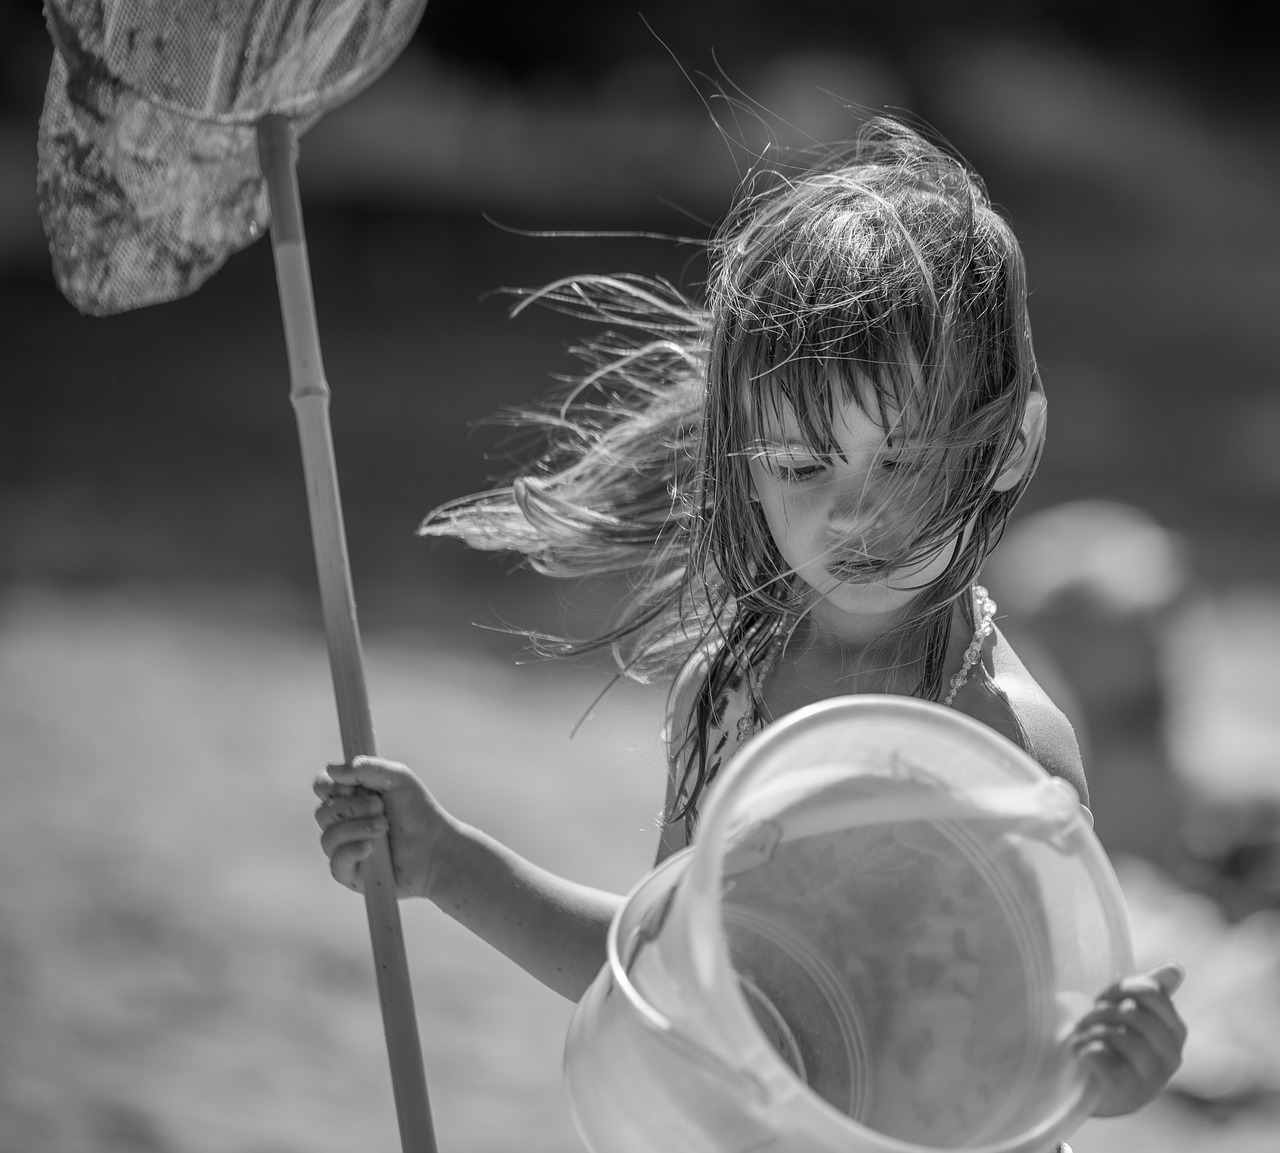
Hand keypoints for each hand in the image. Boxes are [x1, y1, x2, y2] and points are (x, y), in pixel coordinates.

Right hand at [313, 755, 448, 900]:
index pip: (322, 788)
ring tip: (384, 826)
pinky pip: (336, 863)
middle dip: (352, 807)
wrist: (436, 845)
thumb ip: (366, 768)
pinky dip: (352, 851)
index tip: (351, 787)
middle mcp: (343, 823)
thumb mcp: (397, 778)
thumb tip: (330, 770)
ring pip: (328, 838)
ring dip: (357, 828)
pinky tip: (371, 848)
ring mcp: (344, 849)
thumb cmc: (417, 811)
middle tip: (380, 807)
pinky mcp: (350, 874)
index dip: (330, 786)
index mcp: (350, 798)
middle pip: (323, 813)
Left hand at [1074, 961, 1187, 1116]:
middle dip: (1102, 1011)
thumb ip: (1152, 990)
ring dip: (1090, 1030)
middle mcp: (1172, 1058)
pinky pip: (1101, 1055)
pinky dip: (1084, 1049)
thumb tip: (1176, 968)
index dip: (1122, 989)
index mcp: (1176, 1033)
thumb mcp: (1130, 1010)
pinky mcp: (1128, 1094)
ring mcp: (1154, 1080)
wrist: (1091, 1086)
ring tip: (1082, 1035)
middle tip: (1088, 1017)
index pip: (1154, 995)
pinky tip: (1081, 1054)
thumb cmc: (1112, 1041)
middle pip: (1133, 1014)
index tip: (1105, 996)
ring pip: (1118, 1035)